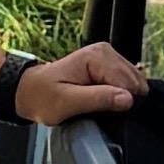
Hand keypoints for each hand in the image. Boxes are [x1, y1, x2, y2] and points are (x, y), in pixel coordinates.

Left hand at [9, 40, 142, 125]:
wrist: (30, 91)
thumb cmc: (44, 96)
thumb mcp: (67, 102)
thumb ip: (98, 99)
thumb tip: (127, 99)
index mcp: (97, 56)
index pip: (127, 83)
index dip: (120, 103)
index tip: (102, 113)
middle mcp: (106, 51)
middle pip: (134, 82)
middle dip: (122, 100)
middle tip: (97, 110)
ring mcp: (109, 58)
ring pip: (134, 84)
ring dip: (121, 99)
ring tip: (98, 106)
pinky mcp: (109, 67)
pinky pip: (127, 84)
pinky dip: (120, 96)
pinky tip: (104, 101)